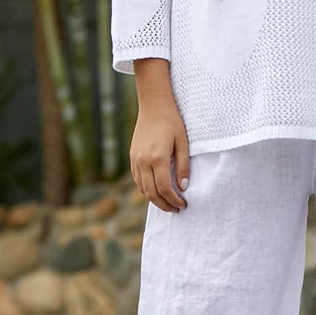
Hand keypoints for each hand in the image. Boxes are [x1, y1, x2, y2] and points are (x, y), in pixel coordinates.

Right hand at [130, 66, 190, 211]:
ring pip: (142, 188)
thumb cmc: (172, 121)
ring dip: (154, 199)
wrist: (154, 105)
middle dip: (164, 204)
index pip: (165, 188)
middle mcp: (143, 161)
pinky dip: (145, 189)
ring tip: (167, 203)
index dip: (174, 200)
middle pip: (152, 193)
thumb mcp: (183, 142)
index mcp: (158, 158)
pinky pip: (137, 179)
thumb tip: (183, 187)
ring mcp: (135, 159)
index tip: (183, 204)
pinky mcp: (132, 156)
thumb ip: (183, 166)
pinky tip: (155, 191)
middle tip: (176, 209)